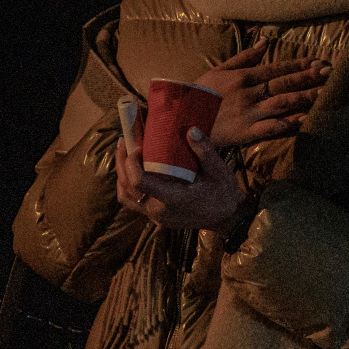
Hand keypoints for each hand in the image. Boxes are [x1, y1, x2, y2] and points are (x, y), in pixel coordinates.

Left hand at [114, 121, 245, 232]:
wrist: (227, 218)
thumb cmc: (223, 193)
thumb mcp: (218, 170)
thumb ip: (204, 151)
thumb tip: (191, 130)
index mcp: (173, 199)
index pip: (140, 182)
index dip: (132, 162)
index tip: (138, 146)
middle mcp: (159, 211)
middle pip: (127, 187)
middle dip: (121, 162)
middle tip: (124, 140)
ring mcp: (155, 217)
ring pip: (126, 196)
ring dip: (121, 174)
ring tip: (124, 153)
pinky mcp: (155, 217)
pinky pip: (132, 202)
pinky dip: (127, 186)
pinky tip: (131, 171)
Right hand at [196, 41, 329, 148]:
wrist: (181, 119)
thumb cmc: (199, 94)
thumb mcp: (219, 70)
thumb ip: (245, 57)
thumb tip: (266, 41)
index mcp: (243, 77)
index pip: (277, 69)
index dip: (299, 65)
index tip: (319, 62)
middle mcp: (249, 93)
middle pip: (284, 84)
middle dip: (309, 78)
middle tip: (330, 73)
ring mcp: (249, 113)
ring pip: (282, 103)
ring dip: (304, 98)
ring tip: (324, 93)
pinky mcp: (246, 132)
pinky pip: (270, 127)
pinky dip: (287, 123)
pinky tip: (303, 120)